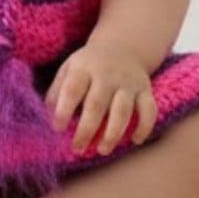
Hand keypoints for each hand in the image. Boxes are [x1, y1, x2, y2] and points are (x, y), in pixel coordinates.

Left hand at [44, 38, 157, 155]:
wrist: (121, 47)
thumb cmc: (88, 66)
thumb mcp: (69, 69)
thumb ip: (57, 91)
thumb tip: (49, 116)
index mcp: (84, 68)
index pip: (72, 89)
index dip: (64, 110)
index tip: (58, 129)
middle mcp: (107, 74)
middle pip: (97, 103)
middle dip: (87, 129)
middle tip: (77, 148)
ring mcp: (128, 82)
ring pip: (123, 110)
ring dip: (113, 132)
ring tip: (102, 150)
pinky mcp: (145, 90)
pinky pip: (149, 109)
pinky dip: (145, 126)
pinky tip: (135, 140)